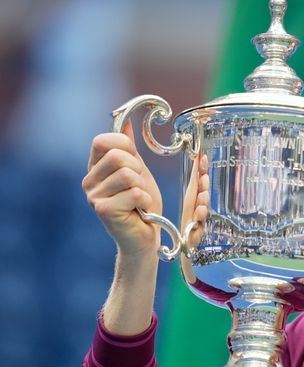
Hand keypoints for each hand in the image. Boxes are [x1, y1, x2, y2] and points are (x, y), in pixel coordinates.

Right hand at [82, 121, 161, 257]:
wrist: (144, 237)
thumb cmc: (141, 205)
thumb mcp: (139, 171)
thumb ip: (130, 149)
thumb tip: (125, 122)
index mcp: (95, 168)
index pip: (103, 141)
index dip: (125, 147)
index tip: (135, 163)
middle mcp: (88, 181)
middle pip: (117, 156)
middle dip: (138, 171)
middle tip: (138, 188)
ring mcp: (93, 196)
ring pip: (127, 175)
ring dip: (142, 188)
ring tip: (139, 200)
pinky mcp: (103, 210)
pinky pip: (134, 193)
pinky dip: (144, 201)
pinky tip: (139, 210)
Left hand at [180, 152, 209, 249]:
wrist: (188, 246)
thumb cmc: (189, 223)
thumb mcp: (192, 202)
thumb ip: (196, 183)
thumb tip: (198, 161)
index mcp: (195, 197)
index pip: (198, 179)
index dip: (201, 168)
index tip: (202, 155)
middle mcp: (199, 206)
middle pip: (203, 192)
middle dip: (204, 183)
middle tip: (203, 174)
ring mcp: (200, 219)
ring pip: (203, 207)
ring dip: (204, 200)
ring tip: (203, 193)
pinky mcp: (199, 232)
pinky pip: (199, 223)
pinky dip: (200, 217)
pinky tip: (199, 211)